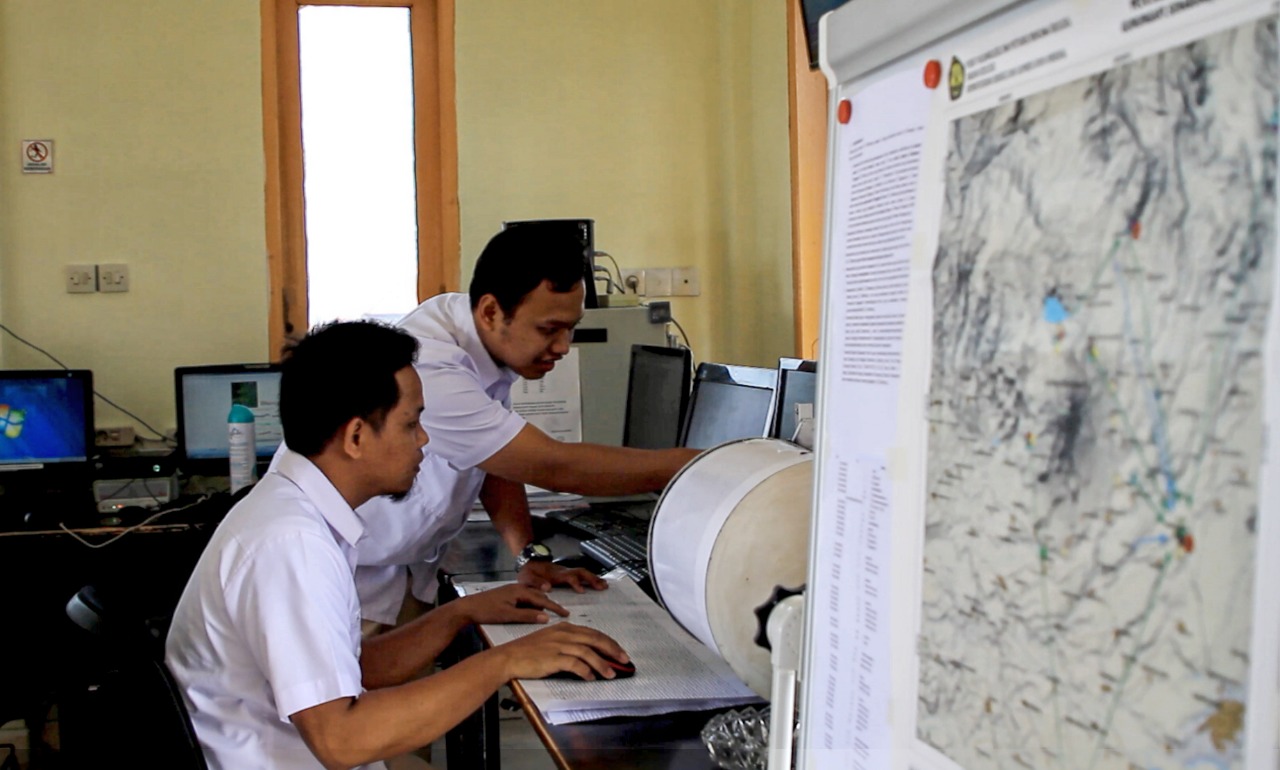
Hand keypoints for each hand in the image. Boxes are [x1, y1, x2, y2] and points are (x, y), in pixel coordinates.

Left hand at [456, 584, 568, 625]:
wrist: (467, 607)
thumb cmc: (487, 611)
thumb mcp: (508, 615)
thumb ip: (527, 616)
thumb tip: (546, 618)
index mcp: (519, 591)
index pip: (542, 599)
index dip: (554, 607)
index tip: (566, 614)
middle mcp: (517, 588)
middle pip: (539, 596)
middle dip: (550, 605)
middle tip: (562, 614)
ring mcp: (512, 591)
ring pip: (532, 597)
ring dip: (541, 604)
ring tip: (550, 613)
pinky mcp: (507, 596)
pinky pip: (525, 599)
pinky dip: (532, 605)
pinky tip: (533, 611)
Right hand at [497, 622, 629, 680]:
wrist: (508, 657)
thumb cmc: (527, 651)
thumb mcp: (549, 640)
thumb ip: (567, 643)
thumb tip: (587, 654)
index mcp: (564, 627)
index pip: (593, 633)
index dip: (609, 642)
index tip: (619, 652)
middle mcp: (563, 633)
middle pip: (594, 639)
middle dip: (612, 650)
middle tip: (624, 660)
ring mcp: (558, 645)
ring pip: (587, 652)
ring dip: (602, 664)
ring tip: (611, 673)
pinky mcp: (553, 658)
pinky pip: (575, 664)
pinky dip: (586, 671)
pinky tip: (591, 678)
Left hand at [518, 560, 607, 592]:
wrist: (529, 561)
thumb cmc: (528, 573)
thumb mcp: (527, 578)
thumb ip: (536, 583)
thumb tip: (547, 588)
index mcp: (555, 574)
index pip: (568, 576)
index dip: (575, 583)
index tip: (582, 591)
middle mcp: (563, 572)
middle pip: (580, 572)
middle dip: (592, 579)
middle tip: (602, 587)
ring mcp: (567, 571)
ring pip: (583, 572)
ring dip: (594, 578)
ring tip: (605, 586)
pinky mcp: (568, 573)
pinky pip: (582, 574)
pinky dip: (591, 577)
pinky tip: (598, 582)